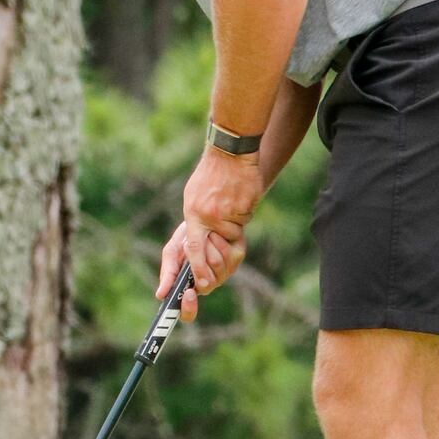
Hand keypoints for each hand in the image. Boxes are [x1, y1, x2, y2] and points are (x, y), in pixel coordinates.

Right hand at [156, 220, 245, 321]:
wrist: (206, 216)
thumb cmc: (186, 237)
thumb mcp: (172, 252)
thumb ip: (168, 272)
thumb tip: (160, 295)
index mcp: (190, 286)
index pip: (188, 311)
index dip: (189, 308)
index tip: (189, 294)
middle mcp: (208, 283)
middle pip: (206, 286)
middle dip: (197, 264)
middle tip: (189, 245)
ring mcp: (224, 273)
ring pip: (217, 268)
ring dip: (206, 247)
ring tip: (202, 236)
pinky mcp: (236, 259)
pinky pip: (229, 256)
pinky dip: (219, 241)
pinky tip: (216, 234)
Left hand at [183, 143, 260, 291]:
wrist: (230, 152)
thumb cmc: (209, 175)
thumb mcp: (193, 198)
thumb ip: (195, 222)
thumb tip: (196, 245)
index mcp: (194, 215)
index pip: (195, 250)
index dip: (199, 269)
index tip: (203, 285)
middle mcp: (210, 216)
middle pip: (219, 247)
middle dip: (222, 249)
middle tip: (224, 238)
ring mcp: (229, 212)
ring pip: (235, 235)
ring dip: (234, 228)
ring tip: (229, 206)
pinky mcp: (246, 207)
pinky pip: (245, 222)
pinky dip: (243, 214)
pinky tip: (239, 197)